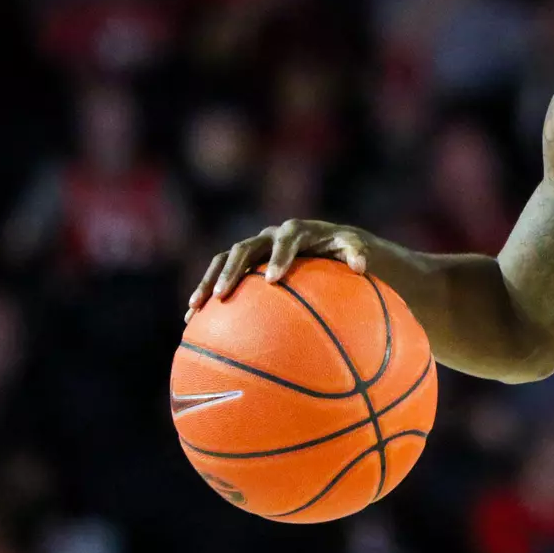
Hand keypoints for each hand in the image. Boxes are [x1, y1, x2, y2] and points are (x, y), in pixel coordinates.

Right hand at [186, 220, 371, 322]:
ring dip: (208, 282)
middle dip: (232, 271)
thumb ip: (357, 253)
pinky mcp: (243, 262)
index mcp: (296, 231)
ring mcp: (253, 248)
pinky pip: (219, 275)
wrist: (326, 242)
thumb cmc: (343, 248)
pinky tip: (192, 321)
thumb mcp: (354, 247)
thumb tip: (361, 266)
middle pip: (244, 249)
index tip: (273, 279)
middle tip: (224, 294)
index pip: (286, 241)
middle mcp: (269, 236)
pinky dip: (206, 294)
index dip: (279, 257)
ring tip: (195, 308)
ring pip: (223, 260)